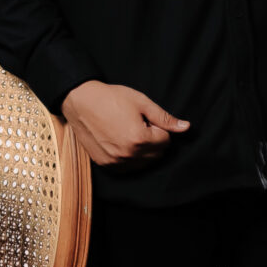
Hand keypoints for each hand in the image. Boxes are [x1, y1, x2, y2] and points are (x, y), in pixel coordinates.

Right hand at [61, 79, 190, 167]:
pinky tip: (120, 140)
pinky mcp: (105, 164)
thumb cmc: (110, 98)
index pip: (166, 141)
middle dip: (154, 140)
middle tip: (138, 124)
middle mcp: (128, 154)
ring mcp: (115, 161)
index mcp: (139, 139)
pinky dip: (129, 157)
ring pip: (143, 163)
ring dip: (142, 150)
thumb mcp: (141, 102)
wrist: (80, 101)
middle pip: (157, 154)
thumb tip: (186, 127)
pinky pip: (127, 167)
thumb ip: (164, 118)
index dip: (159, 128)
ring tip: (128, 131)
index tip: (146, 118)